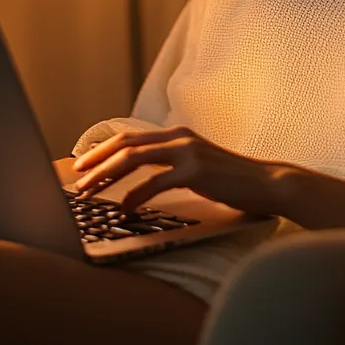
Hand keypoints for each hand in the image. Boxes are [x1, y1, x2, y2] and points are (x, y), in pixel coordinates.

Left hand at [70, 124, 284, 217]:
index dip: (103, 150)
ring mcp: (188, 151)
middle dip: (96, 161)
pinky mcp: (195, 170)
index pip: (131, 137)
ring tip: (89, 193)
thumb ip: (172, 167)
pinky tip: (125, 209)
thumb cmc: (232, 182)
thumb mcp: (198, 168)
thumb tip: (139, 183)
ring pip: (134, 158)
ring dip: (106, 176)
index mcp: (178, 135)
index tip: (83, 165)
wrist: (267, 184)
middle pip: (126, 144)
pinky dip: (135, 196)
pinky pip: (155, 182)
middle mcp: (180, 137)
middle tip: (76, 178)